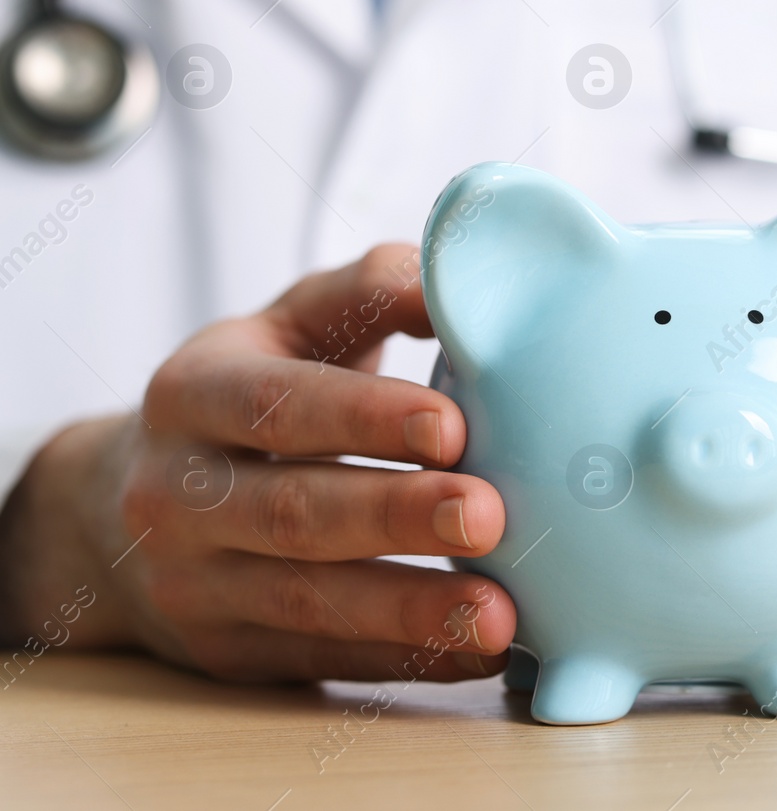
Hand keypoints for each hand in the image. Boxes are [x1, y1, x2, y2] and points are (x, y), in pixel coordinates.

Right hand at [0, 245, 516, 680]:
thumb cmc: (252, 395)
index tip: (451, 426)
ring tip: (499, 613)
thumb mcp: (291, 325)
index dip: (363, 415)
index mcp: (195, 393)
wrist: (116, 512)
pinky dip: (406, 658)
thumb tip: (467, 277)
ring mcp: (195, 583)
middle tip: (488, 515)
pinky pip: (323, 658)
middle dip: (395, 516)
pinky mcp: (228, 651)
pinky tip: (480, 650)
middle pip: (292, 510)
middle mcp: (178, 493)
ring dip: (410, 609)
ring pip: (306, 600)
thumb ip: (375, 289)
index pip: (277, 403)